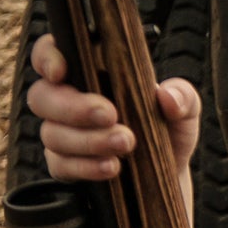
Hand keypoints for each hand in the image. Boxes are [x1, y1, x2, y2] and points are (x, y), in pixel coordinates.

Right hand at [26, 34, 201, 223]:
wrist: (170, 173)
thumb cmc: (168, 130)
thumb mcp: (185, 109)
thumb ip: (182, 96)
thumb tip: (167, 97)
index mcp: (89, 73)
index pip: (51, 54)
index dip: (46, 57)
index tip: (61, 71)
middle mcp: (68, 101)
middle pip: (42, 97)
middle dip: (74, 107)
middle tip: (111, 114)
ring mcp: (63, 135)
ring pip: (52, 134)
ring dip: (88, 139)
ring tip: (126, 143)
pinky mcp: (67, 167)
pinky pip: (60, 166)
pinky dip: (86, 167)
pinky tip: (112, 167)